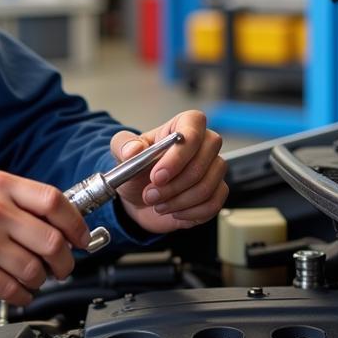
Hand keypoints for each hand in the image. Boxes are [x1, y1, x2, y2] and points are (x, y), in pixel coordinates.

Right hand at [0, 171, 89, 304]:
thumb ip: (20, 200)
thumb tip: (61, 221)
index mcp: (1, 185)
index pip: (54, 201)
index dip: (76, 223)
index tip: (81, 238)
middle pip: (51, 240)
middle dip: (65, 261)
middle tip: (63, 267)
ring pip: (35, 269)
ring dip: (42, 280)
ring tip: (34, 278)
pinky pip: (12, 289)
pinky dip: (22, 295)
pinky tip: (17, 290)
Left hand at [111, 110, 226, 234]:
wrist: (139, 200)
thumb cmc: (136, 172)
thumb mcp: (121, 155)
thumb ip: (124, 146)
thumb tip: (133, 149)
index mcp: (180, 126)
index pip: (194, 125)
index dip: (178, 153)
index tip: (157, 176)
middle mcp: (203, 144)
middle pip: (206, 158)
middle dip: (175, 184)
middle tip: (150, 194)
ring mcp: (213, 168)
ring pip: (208, 185)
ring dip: (178, 200)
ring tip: (157, 203)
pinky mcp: (216, 192)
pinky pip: (213, 204)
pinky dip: (188, 212)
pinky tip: (172, 210)